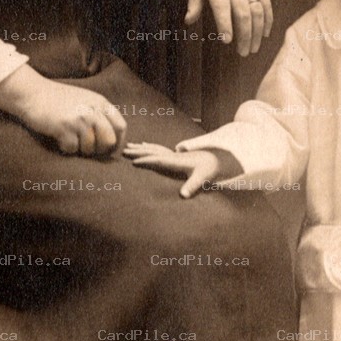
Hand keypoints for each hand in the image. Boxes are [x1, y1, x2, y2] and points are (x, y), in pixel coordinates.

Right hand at [0, 66, 126, 157]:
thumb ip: (99, 114)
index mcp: (100, 103)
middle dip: (99, 150)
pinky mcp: (64, 127)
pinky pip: (72, 149)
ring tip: (70, 139)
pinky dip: (66, 148)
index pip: (121, 126)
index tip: (111, 151)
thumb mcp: (85, 99)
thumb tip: (112, 140)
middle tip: (87, 148)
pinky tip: (60, 139)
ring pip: (90, 148)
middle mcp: (92, 110)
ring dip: (80, 149)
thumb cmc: (58, 99)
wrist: (32, 93)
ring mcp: (78, 119)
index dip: (119, 143)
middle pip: (109, 141)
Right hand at [123, 141, 242, 196]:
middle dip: (137, 151)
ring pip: (153, 148)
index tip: (132, 162)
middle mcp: (173, 155)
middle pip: (152, 151)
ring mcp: (173, 154)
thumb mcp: (203, 178)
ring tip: (128, 146)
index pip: (158, 159)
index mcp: (176, 161)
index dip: (145, 160)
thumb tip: (183, 196)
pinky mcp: (175, 155)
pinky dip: (148, 146)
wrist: (218, 159)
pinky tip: (144, 145)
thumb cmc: (210, 169)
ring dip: (140, 148)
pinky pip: (158, 148)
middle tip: (122, 151)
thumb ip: (193, 186)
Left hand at [184, 0, 272, 56]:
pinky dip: (268, 19)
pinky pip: (266, 2)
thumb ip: (194, 1)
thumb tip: (189, 22)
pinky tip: (264, 33)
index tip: (226, 41)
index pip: (222, 6)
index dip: (225, 24)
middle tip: (243, 52)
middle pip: (243, 12)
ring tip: (253, 48)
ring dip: (257, 32)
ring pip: (258, 10)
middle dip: (245, 35)